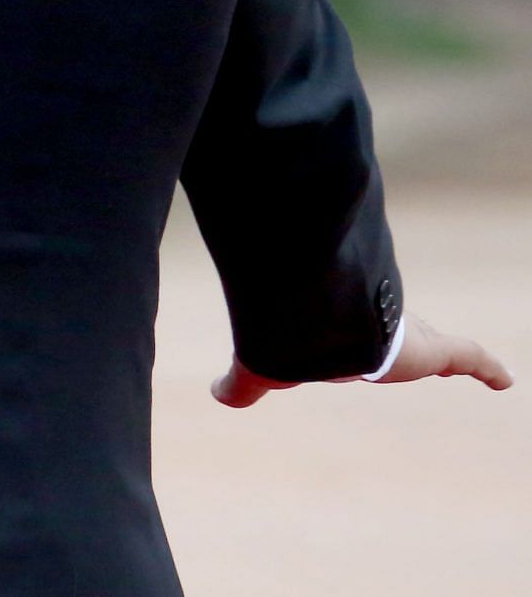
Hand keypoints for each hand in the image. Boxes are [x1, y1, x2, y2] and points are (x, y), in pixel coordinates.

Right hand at [213, 316, 513, 406]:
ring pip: (431, 344)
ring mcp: (408, 338)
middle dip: (405, 343)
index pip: (352, 341)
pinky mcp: (435, 350)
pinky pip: (469, 356)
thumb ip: (242, 385)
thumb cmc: (287, 341)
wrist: (319, 325)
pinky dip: (488, 368)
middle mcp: (374, 331)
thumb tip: (218, 396)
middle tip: (415, 353)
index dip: (359, 347)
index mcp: (337, 336)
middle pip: (396, 339)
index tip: (362, 355)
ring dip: (443, 354)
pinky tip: (505, 382)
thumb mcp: (260, 371)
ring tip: (458, 365)